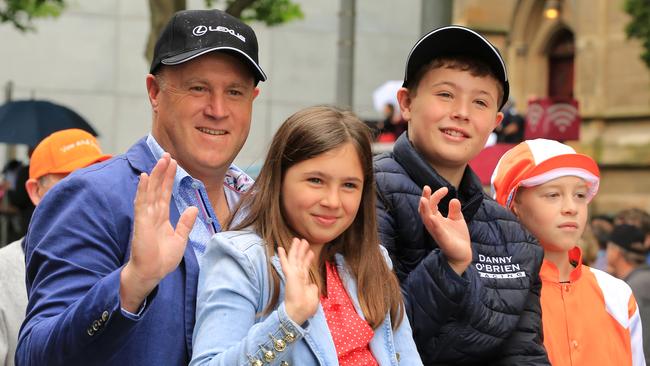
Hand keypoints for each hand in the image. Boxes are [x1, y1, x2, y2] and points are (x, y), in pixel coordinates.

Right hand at [120, 153, 197, 311]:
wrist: (152, 273)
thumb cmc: (162, 259)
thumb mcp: (180, 239)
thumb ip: (185, 223)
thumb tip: (193, 208)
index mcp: (161, 217)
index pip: (165, 193)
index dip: (169, 178)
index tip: (174, 163)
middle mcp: (152, 214)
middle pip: (158, 188)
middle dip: (163, 171)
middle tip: (167, 154)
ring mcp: (145, 217)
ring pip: (150, 191)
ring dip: (155, 175)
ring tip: (161, 160)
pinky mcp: (141, 223)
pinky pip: (141, 203)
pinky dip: (143, 190)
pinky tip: (144, 177)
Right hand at [278, 238, 318, 324]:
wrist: (299, 311)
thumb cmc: (306, 307)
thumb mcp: (313, 296)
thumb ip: (312, 288)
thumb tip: (312, 285)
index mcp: (303, 281)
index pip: (305, 267)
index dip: (308, 259)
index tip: (311, 252)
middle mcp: (297, 276)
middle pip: (299, 260)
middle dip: (301, 250)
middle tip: (303, 241)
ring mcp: (293, 275)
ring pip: (294, 258)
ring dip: (295, 249)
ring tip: (298, 239)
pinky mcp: (289, 275)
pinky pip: (285, 263)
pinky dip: (283, 256)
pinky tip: (280, 248)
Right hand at [418, 185, 471, 274]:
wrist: (463, 253)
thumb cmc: (457, 237)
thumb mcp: (457, 219)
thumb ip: (454, 210)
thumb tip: (454, 199)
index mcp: (435, 219)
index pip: (431, 204)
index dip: (436, 195)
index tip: (445, 189)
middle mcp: (433, 225)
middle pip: (424, 210)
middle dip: (424, 199)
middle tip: (426, 187)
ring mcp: (437, 232)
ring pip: (427, 220)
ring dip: (425, 210)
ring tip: (424, 199)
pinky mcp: (443, 240)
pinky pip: (437, 231)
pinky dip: (434, 224)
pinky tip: (433, 217)